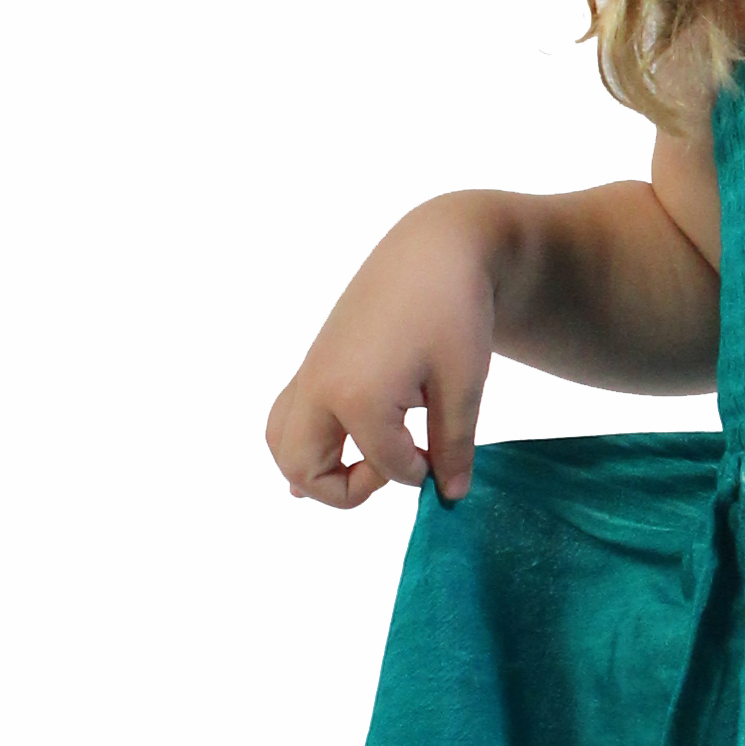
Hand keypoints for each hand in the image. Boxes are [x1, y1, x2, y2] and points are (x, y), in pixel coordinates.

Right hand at [265, 193, 500, 509]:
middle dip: (344, 489)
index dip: (421, 472)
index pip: (386, 466)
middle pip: (300, 468)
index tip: (444, 454)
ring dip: (315, 467)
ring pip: (281, 443)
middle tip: (388, 470)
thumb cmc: (454, 310)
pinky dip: (306, 440)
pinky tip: (339, 450)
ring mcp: (310, 372)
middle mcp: (319, 387)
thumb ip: (453, 446)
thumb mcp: (464, 385)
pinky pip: (288, 414)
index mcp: (356, 396)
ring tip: (364, 461)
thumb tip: (450, 495)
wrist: (434, 250)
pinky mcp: (315, 362)